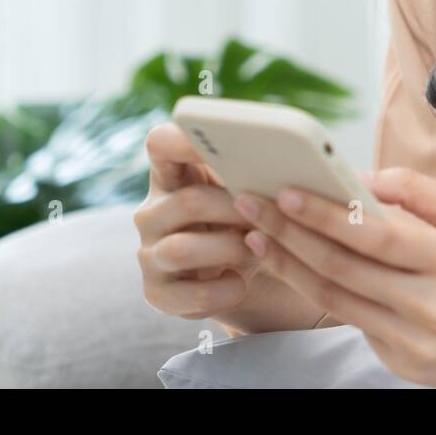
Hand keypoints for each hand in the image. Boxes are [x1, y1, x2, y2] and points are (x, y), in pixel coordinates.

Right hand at [133, 122, 262, 319]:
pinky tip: (241, 281)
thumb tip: (285, 168)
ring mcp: (149, 254)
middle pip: (188, 202)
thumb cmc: (241, 223)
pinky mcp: (157, 293)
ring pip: (182, 250)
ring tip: (257, 249)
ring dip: (230, 250)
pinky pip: (194, 295)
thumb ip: (251, 176)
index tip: (217, 139)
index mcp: (171, 176)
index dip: (183, 139)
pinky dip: (227, 289)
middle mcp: (152, 213)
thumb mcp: (243, 195)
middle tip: (268, 215)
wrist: (230, 275)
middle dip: (235, 210)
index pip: (160, 144)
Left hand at [232, 166, 435, 386]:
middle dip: (287, 234)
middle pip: (341, 268)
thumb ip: (417, 190)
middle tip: (249, 205)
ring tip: (257, 237)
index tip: (283, 191)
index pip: (373, 235)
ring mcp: (415, 342)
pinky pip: (355, 322)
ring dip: (288, 266)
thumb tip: (359, 178)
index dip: (324, 214)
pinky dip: (322, 292)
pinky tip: (296, 267)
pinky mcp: (403, 365)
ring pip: (335, 299)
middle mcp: (430, 305)